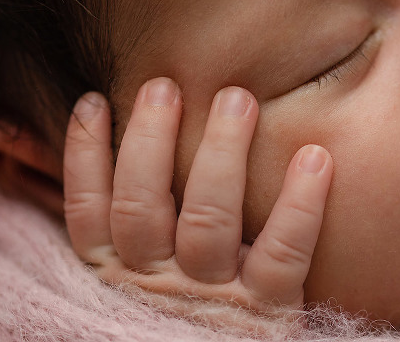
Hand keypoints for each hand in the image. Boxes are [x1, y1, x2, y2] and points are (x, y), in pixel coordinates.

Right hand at [62, 77, 332, 317]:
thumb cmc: (188, 314)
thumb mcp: (145, 281)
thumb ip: (136, 232)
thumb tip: (122, 150)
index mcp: (120, 276)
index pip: (89, 212)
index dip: (85, 155)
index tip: (94, 100)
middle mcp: (158, 285)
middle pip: (143, 205)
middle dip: (150, 138)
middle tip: (164, 85)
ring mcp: (215, 296)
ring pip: (209, 219)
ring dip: (221, 153)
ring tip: (237, 99)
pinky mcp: (269, 309)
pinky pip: (284, 253)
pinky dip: (301, 204)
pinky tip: (314, 157)